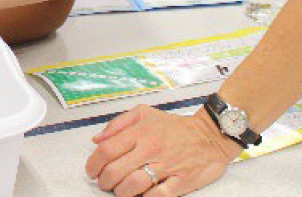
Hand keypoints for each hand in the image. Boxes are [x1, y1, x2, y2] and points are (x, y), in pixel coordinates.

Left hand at [85, 106, 241, 195]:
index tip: (92, 171)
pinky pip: (158, 196)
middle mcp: (150, 149)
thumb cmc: (174, 126)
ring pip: (133, 185)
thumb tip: (97, 139)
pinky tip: (142, 195)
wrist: (210, 135)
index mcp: (140, 132)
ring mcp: (167, 166)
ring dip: (121, 192)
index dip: (93, 164)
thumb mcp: (143, 113)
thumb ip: (118, 124)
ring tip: (120, 191)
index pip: (107, 150)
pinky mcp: (182, 181)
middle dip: (104, 182)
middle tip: (105, 184)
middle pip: (116, 171)